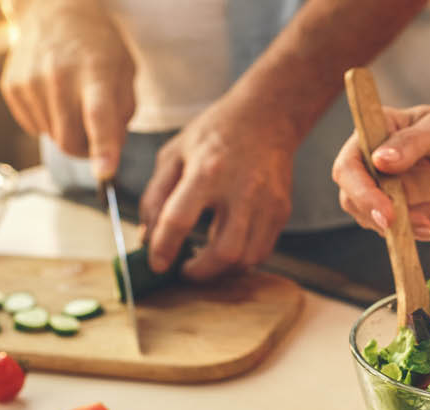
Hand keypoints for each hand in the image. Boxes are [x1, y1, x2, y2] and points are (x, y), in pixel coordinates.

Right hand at [0, 1, 134, 178]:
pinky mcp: (12, 87)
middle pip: (70, 141)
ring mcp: (31, 82)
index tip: (105, 173)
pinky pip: (33, 127)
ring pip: (52, 138)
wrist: (53, 11)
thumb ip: (122, 115)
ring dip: (67, 132)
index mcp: (95, 73)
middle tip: (94, 138)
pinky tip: (53, 96)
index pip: (99, 117)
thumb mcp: (125, 73)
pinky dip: (47, 121)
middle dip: (86, 150)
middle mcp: (59, 77)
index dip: (103, 148)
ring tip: (73, 102)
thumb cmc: (97, 46)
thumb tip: (109, 153)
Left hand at [140, 99, 294, 279]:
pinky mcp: (281, 211)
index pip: (179, 220)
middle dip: (201, 272)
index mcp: (207, 171)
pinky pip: (263, 251)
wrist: (267, 117)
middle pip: (225, 251)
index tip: (157, 263)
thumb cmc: (216, 134)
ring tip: (206, 261)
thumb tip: (148, 236)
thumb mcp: (174, 154)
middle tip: (185, 271)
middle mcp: (241, 190)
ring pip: (247, 258)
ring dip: (222, 270)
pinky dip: (242, 260)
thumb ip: (156, 196)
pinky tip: (227, 249)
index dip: (163, 248)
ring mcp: (267, 203)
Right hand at [332, 105, 429, 239]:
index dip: (361, 192)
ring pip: (374, 217)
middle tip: (422, 225)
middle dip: (383, 217)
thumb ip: (412, 143)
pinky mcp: (398, 202)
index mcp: (375, 131)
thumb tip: (380, 160)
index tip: (388, 212)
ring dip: (407, 225)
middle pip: (353, 198)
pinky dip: (419, 228)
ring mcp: (383, 183)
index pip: (349, 165)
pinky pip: (396, 226)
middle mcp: (371, 159)